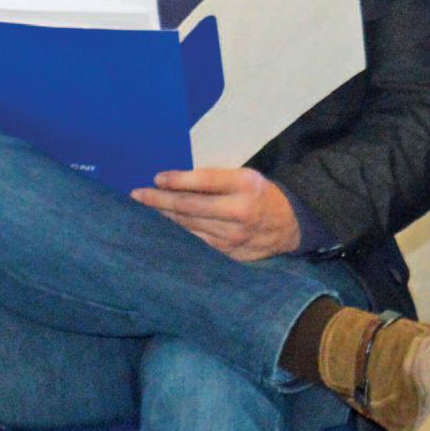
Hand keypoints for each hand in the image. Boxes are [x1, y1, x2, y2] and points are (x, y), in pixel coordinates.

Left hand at [131, 167, 302, 261]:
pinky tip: (168, 225)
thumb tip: (174, 180)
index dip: (177, 180)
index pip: (204, 181)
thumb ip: (216, 178)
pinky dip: (180, 231)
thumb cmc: (261, 195)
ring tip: (147, 208)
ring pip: (189, 225)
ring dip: (165, 216)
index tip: (156, 178)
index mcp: (246, 187)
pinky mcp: (229, 252)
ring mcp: (234, 236)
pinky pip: (197, 240)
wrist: (291, 225)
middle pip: (190, 206)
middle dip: (159, 200)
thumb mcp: (247, 178)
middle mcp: (240, 212)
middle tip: (137, 195)